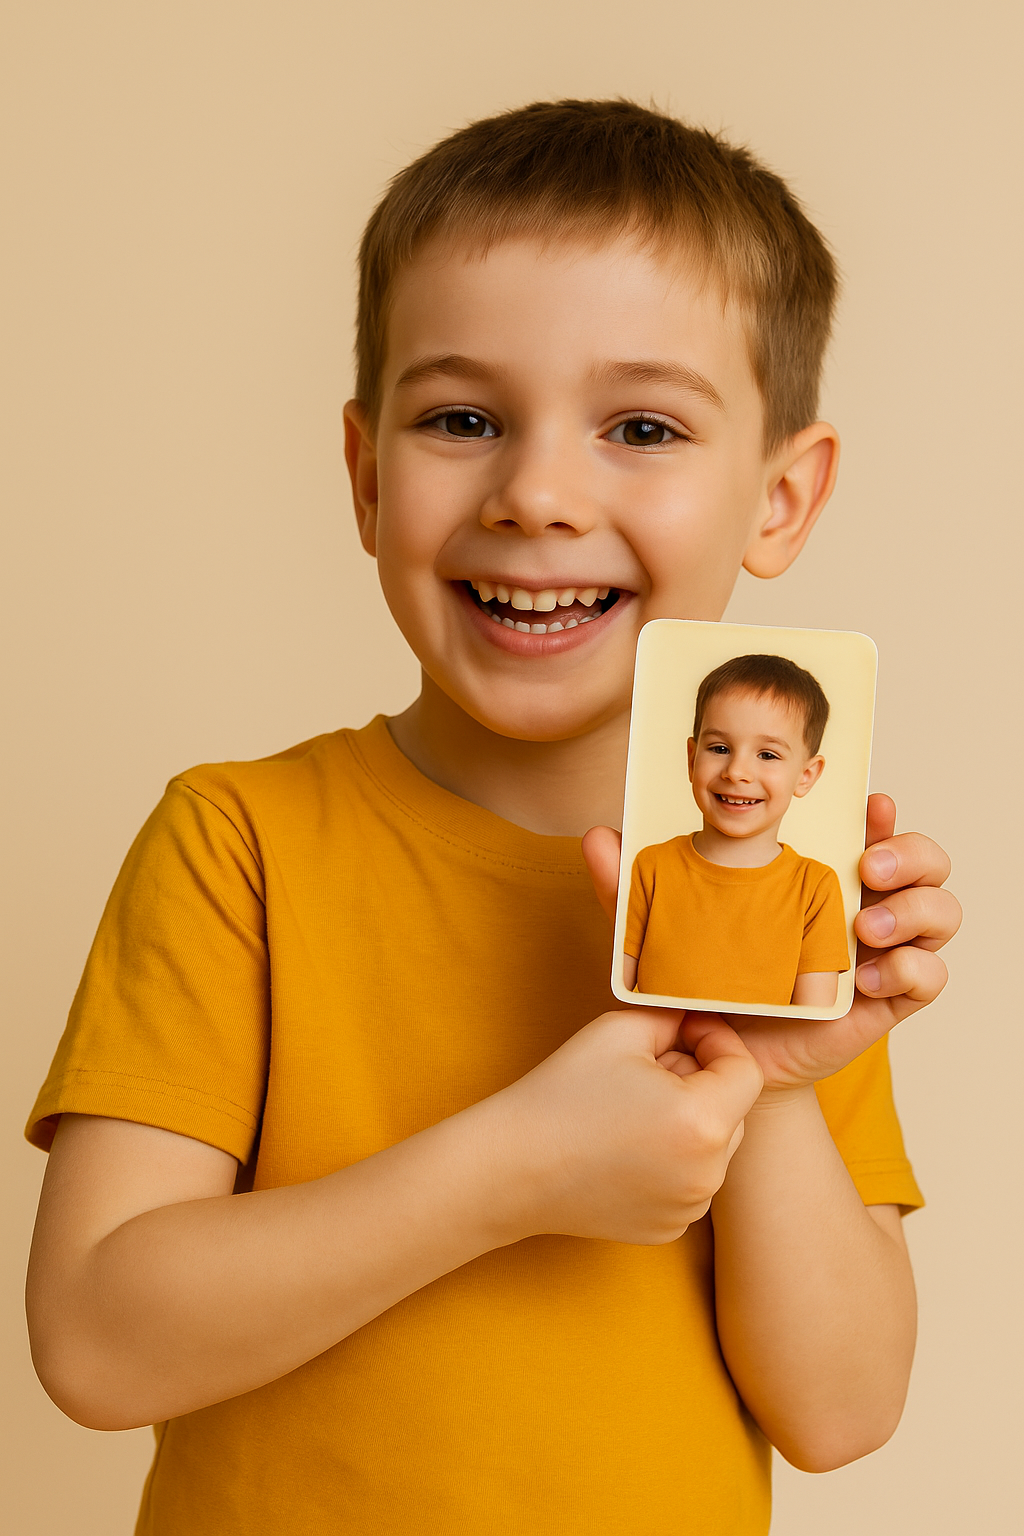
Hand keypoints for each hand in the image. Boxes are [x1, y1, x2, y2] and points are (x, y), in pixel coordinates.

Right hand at [500, 1007, 761, 1243]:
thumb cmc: (562, 1093)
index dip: (717, 1043)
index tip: (683, 1035)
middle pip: (733, 1112)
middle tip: (648, 1072)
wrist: (513, 1167)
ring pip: (712, 1149)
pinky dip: (672, 1162)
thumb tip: (700, 1018)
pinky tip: (626, 1149)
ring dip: (689, 1124)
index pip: (745, 1072)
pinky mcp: (668, 1229)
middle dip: (702, 1084)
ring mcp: (689, 1209)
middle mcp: (706, 1174)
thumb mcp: (621, 1030)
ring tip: (634, 1111)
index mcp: (701, 1121)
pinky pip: (689, 1183)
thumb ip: (674, 1017)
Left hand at [581, 794, 960, 1091]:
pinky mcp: (887, 1002)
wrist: (721, 1062)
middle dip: (911, 854)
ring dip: (914, 911)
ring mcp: (881, 953)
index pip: (871, 826)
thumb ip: (629, 888)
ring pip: (940, 912)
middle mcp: (863, 904)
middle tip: (867, 869)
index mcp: (819, 873)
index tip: (868, 803)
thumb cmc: (703, 982)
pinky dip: (910, 969)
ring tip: (861, 931)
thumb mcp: (663, 932)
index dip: (882, 811)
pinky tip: (863, 978)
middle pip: (925, 860)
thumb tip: (596, 836)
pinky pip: (930, 976)